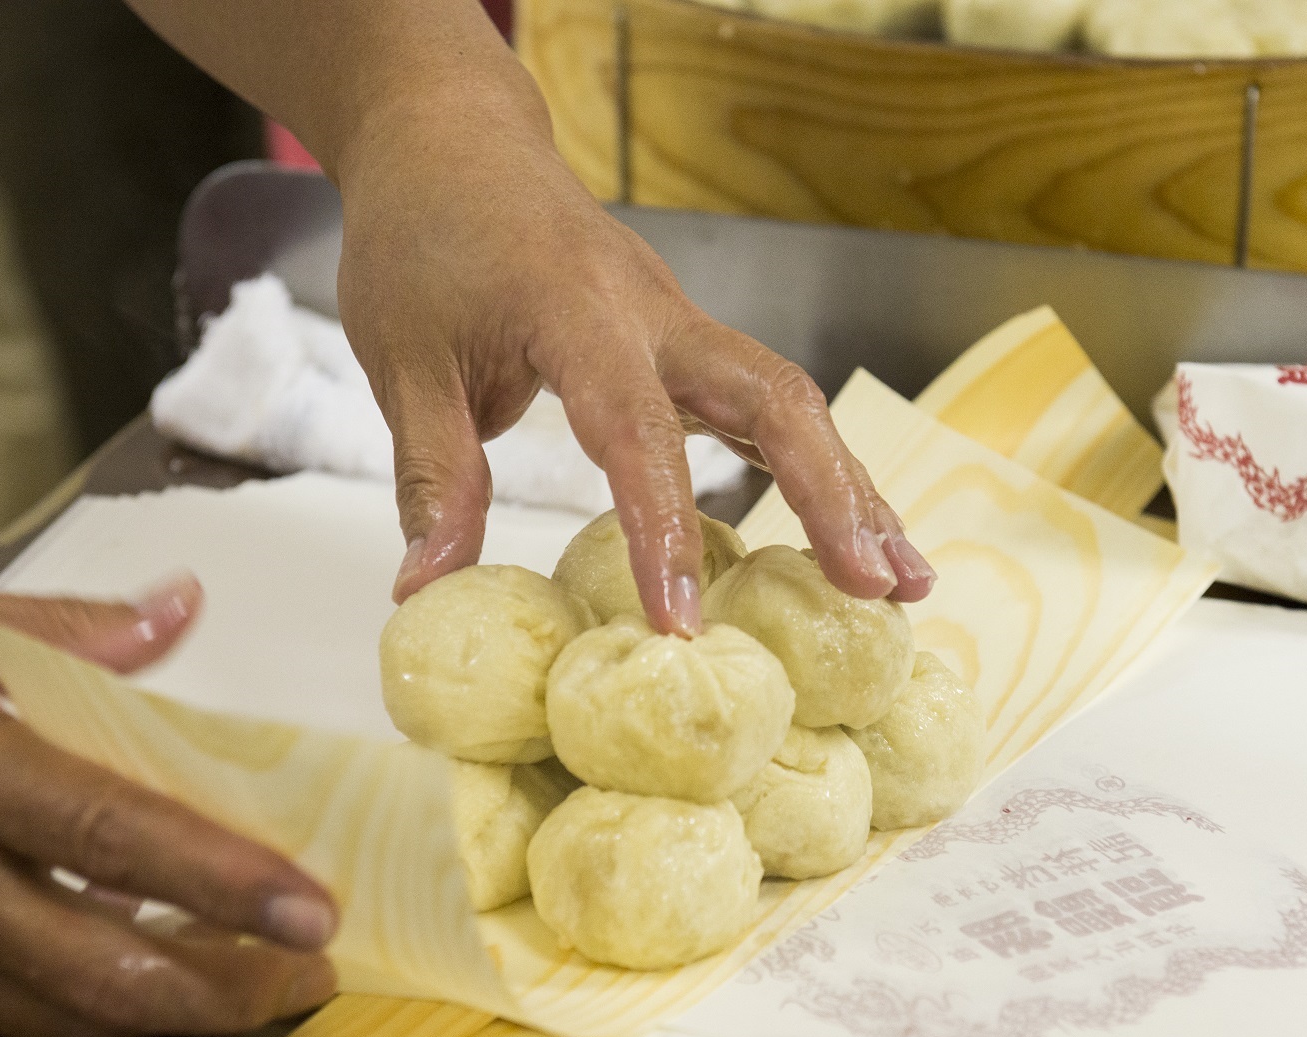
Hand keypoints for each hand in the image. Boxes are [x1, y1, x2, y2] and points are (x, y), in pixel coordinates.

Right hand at [0, 574, 337, 1036]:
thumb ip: (73, 630)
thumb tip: (182, 606)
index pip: (111, 834)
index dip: (222, 881)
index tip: (314, 912)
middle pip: (103, 977)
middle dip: (227, 995)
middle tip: (309, 973)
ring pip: (58, 1027)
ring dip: (168, 1021)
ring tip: (245, 981)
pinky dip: (83, 1012)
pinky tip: (133, 971)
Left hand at [122, 0, 934, 634]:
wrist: (457, 142)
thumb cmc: (425, 241)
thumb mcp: (403, 362)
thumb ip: (434, 478)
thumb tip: (423, 592)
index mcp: (579, 313)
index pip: (637, 431)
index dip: (663, 531)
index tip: (681, 624)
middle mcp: (657, 315)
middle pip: (776, 398)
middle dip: (833, 496)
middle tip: (877, 589)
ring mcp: (686, 326)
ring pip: (794, 403)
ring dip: (853, 491)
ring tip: (902, 583)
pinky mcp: (693, 344)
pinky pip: (772, 408)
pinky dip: (819, 472)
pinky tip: (852, 536)